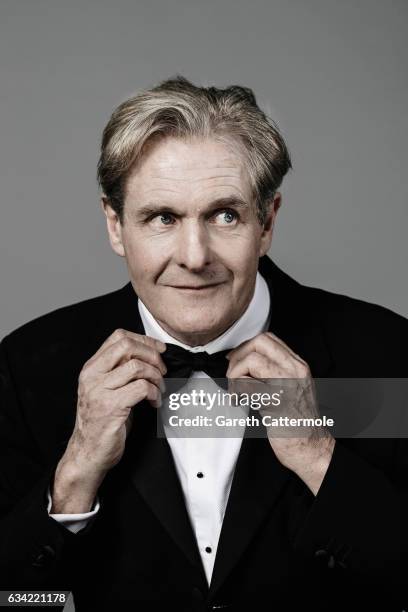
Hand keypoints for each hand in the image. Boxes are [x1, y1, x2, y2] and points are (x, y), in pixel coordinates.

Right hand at [51, 329, 166, 511]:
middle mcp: (92, 375)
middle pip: (127, 346)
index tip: (160, 349)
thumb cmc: (102, 422)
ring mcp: (99, 391)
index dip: (144, 340)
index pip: (118, 337)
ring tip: (159, 389)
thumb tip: (151, 354)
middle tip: (162, 370)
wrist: (88, 452)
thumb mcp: (107, 389)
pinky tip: (154, 402)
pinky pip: (141, 388)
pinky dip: (154, 393)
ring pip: (137, 367)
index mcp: (91, 367)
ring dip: (156, 377)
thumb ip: (120, 370)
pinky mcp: (110, 407)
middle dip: (152, 355)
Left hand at [226, 332, 334, 494]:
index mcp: (298, 365)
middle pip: (258, 343)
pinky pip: (248, 386)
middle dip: (238, 357)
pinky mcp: (278, 402)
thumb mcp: (289, 387)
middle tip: (233, 376)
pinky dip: (236, 391)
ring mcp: (288, 384)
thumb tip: (243, 362)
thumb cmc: (297, 422)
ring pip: (251, 361)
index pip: (268, 338)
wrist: (311, 447)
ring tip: (236, 392)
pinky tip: (239, 401)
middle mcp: (295, 370)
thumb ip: (272, 371)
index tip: (236, 361)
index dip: (246, 346)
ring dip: (235, 375)